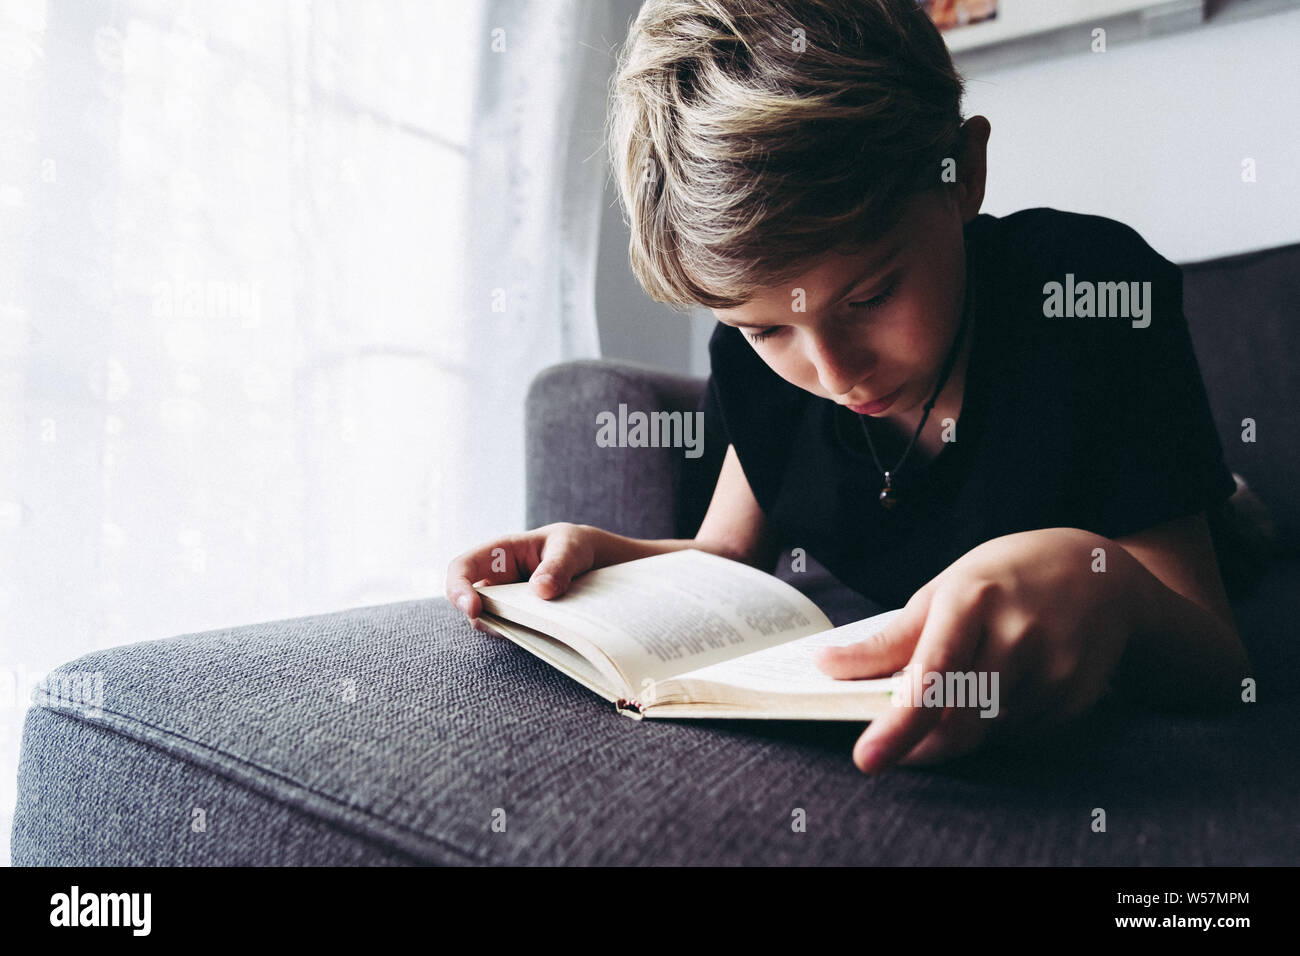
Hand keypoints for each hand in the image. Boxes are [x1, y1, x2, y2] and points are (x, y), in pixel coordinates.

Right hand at [445, 522, 599, 632]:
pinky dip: (526, 636)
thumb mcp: (570, 548)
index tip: (474, 608)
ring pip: (490, 623)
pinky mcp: (519, 621)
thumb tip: (540, 590)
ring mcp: (504, 603)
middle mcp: (495, 581)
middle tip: (516, 625)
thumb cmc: (573, 547)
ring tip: (546, 621)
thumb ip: (558, 566)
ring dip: (510, 628)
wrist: (590, 563)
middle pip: (468, 603)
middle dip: (483, 618)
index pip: (462, 568)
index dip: (458, 588)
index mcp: (498, 554)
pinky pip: (513, 633)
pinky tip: (550, 631)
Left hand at [814, 528, 1139, 772]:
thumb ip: (890, 638)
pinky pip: (1018, 733)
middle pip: (957, 721)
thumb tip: (827, 666)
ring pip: (985, 731)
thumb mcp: (942, 590)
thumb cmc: (1002, 578)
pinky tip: (1007, 684)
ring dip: (960, 726)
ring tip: (970, 680)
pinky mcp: (1076, 695)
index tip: (866, 758)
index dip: (897, 725)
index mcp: (972, 600)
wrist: (1097, 573)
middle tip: (888, 747)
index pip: (931, 677)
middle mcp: (1018, 634)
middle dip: (919, 744)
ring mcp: (1054, 667)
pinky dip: (997, 722)